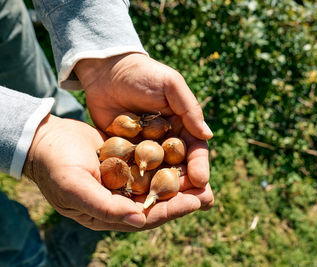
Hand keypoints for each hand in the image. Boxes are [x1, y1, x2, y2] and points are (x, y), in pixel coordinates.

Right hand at [23, 115, 210, 230]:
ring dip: (180, 182)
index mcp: (111, 212)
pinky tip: (184, 157)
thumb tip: (139, 221)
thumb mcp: (76, 188)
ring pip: (158, 184)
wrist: (46, 140)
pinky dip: (167, 163)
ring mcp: (125, 180)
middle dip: (183, 199)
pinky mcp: (127, 162)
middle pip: (158, 202)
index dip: (172, 211)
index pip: (147, 216)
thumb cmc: (56, 167)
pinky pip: (151, 165)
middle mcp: (121, 199)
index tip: (196, 203)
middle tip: (209, 194)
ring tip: (204, 179)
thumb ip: (105, 207)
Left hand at [75, 53, 213, 203]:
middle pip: (180, 167)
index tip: (201, 180)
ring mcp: (146, 149)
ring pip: (159, 174)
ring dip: (165, 190)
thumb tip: (208, 135)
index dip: (199, 165)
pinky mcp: (126, 153)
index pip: (195, 149)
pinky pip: (135, 170)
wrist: (107, 70)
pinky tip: (140, 199)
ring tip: (168, 206)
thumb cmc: (143, 74)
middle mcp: (167, 141)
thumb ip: (189, 108)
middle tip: (192, 203)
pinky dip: (139, 184)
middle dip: (187, 185)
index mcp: (182, 126)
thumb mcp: (170, 85)